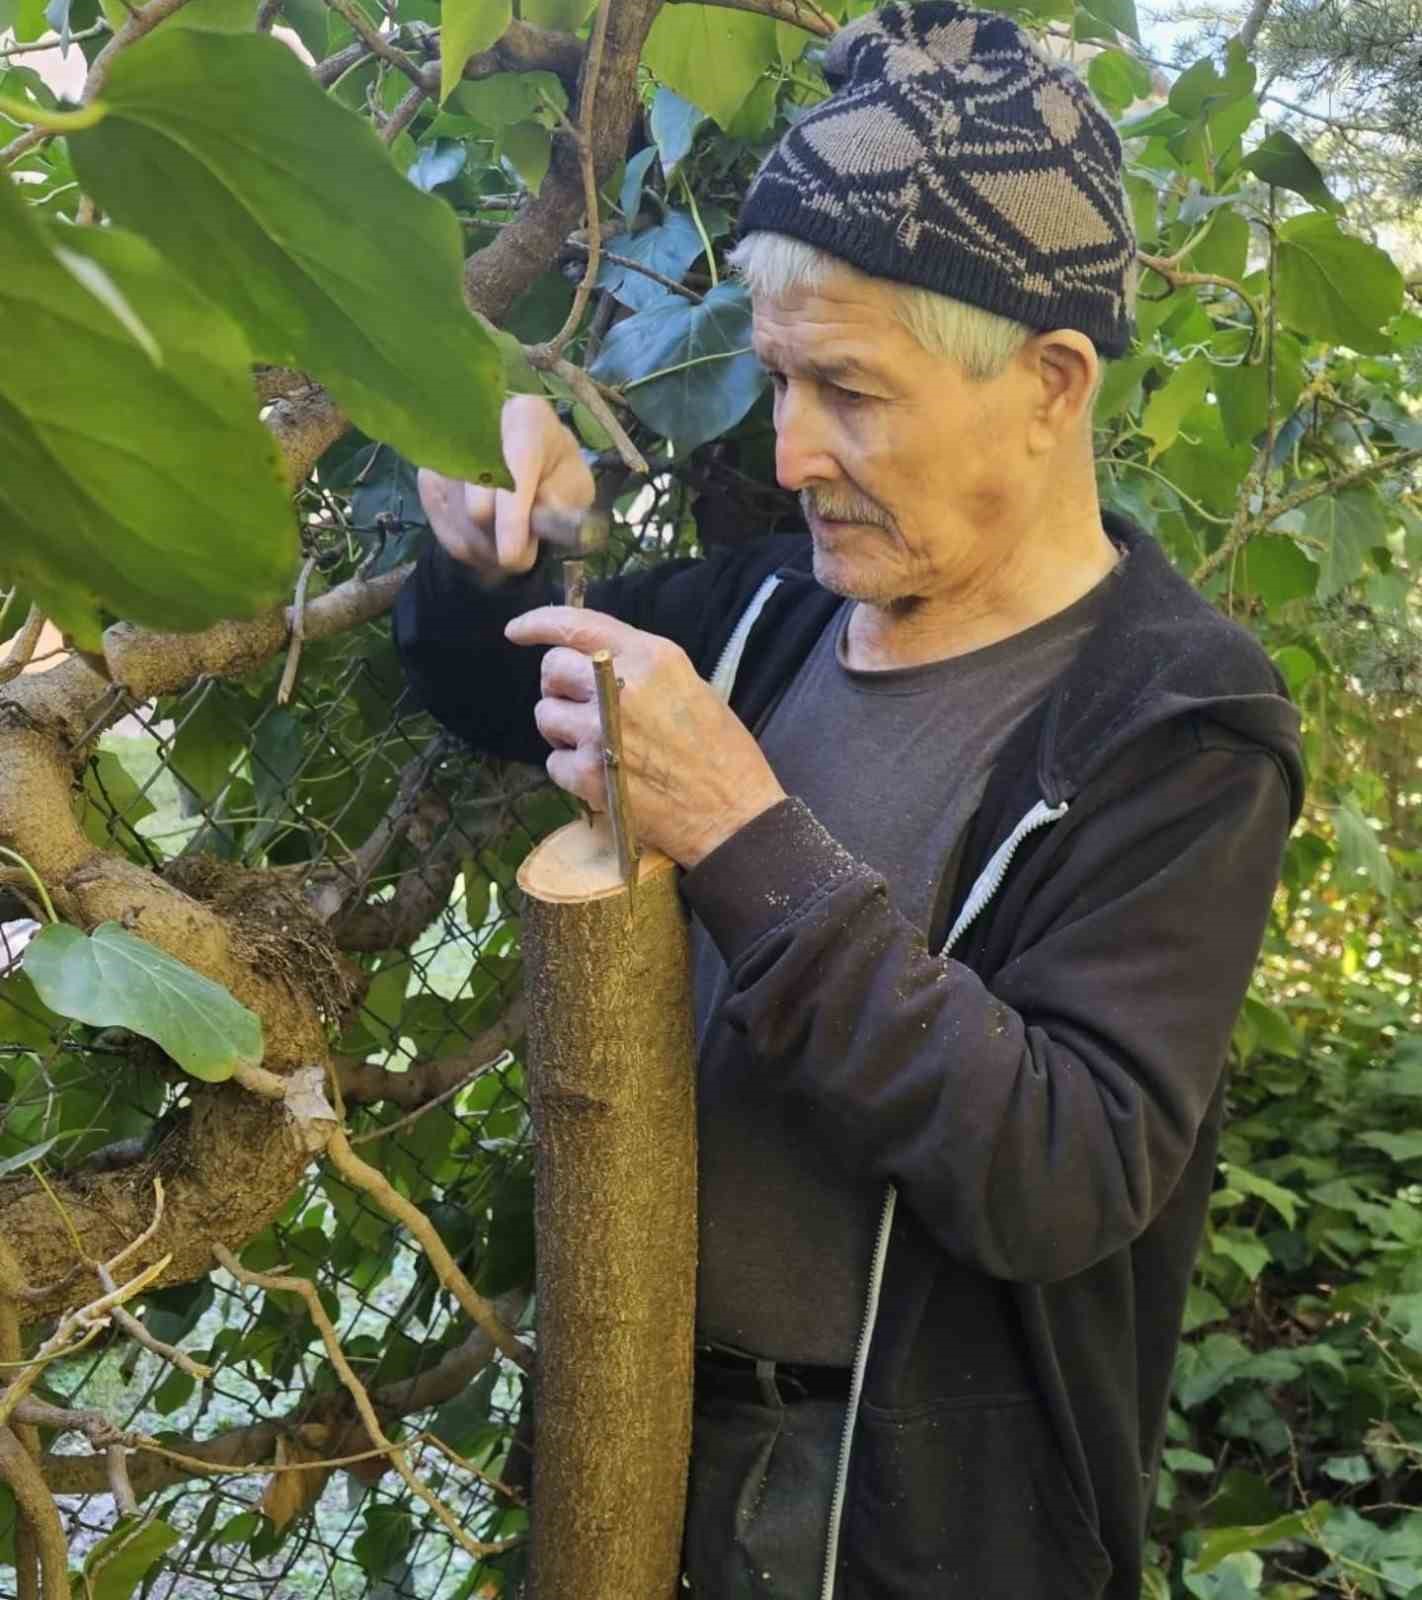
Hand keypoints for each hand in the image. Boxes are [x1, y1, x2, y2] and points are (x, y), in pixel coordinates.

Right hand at [418, 394, 593, 578]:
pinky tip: (488, 542)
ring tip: (509, 547)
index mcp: (525, 418)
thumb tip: (534, 522)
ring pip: (460, 523)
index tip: (511, 555)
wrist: (529, 460)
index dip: (512, 517)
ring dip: (487, 550)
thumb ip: (563, 502)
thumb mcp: (576, 485)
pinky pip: (444, 531)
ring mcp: (446, 452)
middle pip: (477, 505)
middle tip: (521, 556)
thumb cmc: (557, 473)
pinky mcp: (427, 478)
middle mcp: (478, 427)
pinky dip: (469, 548)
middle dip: (500, 542)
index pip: (513, 468)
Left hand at [505, 607, 787, 869]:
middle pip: (552, 668)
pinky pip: (553, 762)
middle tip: (579, 706)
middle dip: (558, 686)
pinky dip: (569, 769)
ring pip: (545, 714)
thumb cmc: (722, 752)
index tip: (516, 632)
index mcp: (650, 657)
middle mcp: (618, 686)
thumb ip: (639, 669)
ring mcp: (598, 731)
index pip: (577, 625)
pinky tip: (601, 777)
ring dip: (562, 729)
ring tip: (596, 746)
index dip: (538, 623)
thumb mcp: (690, 686)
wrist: (733, 814)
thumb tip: (591, 664)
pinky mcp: (588, 775)